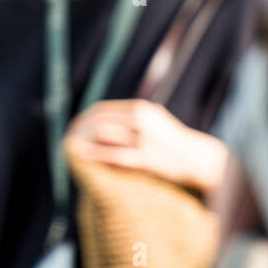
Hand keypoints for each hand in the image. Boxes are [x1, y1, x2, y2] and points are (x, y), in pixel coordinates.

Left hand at [65, 99, 228, 193]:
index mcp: (141, 109)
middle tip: (68, 139)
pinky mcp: (148, 158)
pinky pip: (116, 156)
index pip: (103, 109)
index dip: (85, 119)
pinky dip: (97, 156)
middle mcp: (141, 119)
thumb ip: (134, 118)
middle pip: (100, 120)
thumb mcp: (155, 120)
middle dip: (81, 130)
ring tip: (73, 149)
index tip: (74, 128)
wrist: (198, 157)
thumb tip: (107, 120)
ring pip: (105, 136)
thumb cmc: (173, 142)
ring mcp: (144, 138)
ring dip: (86, 142)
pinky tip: (84, 158)